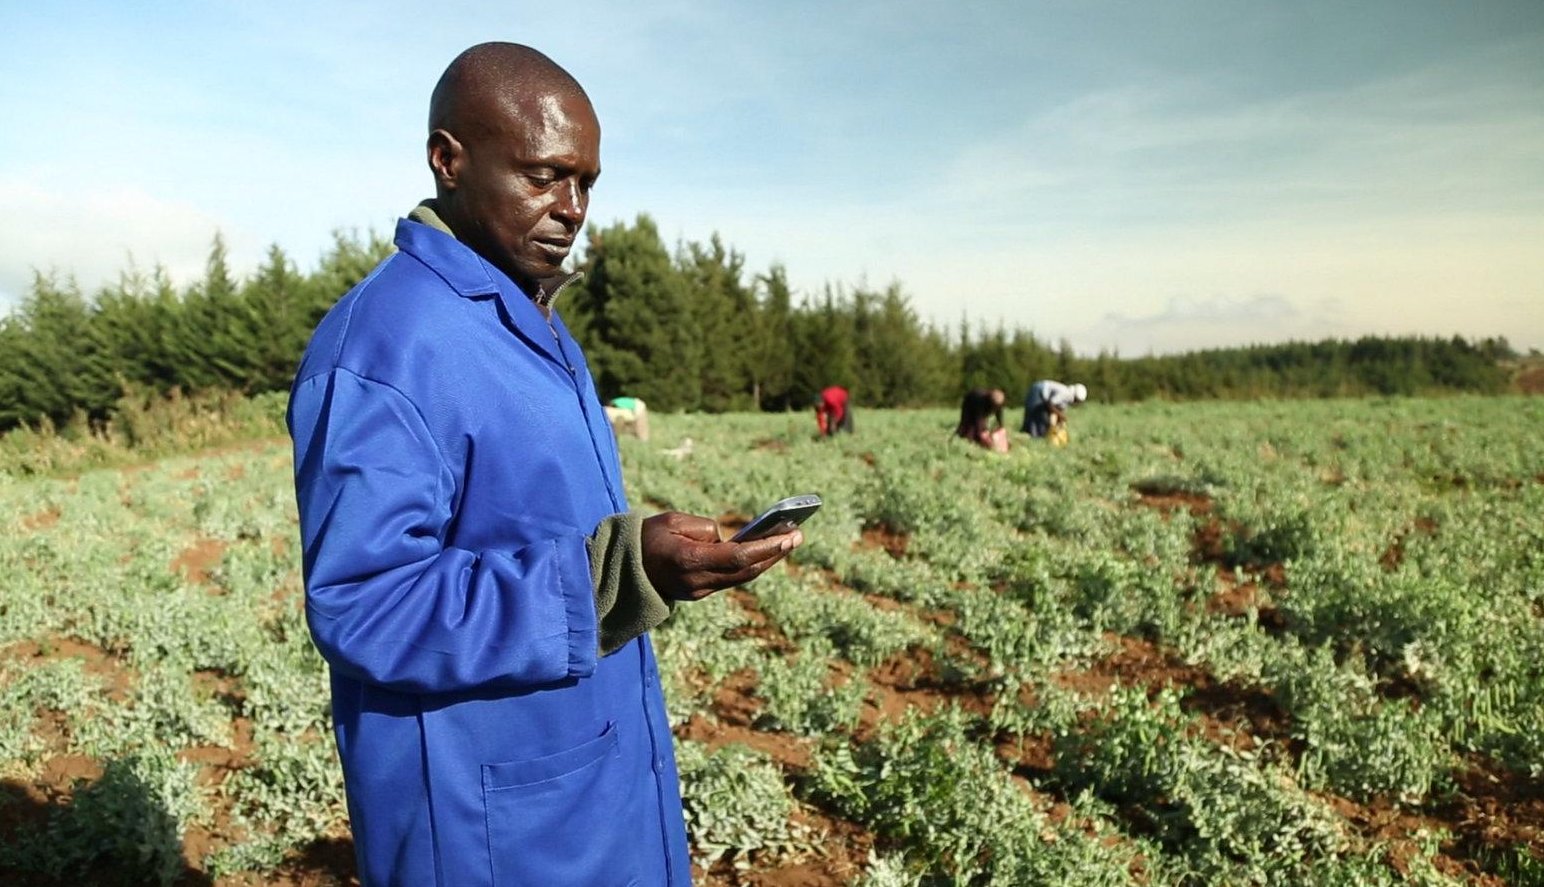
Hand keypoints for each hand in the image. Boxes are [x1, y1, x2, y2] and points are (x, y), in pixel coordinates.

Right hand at [641, 512, 802, 601]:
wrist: (622, 570)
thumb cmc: (647, 537)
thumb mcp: (674, 521)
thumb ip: (705, 529)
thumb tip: (728, 540)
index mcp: (689, 561)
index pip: (737, 557)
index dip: (766, 548)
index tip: (789, 536)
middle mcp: (697, 581)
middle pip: (745, 571)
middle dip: (774, 554)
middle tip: (797, 535)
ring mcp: (699, 591)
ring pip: (741, 578)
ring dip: (765, 560)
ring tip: (786, 541)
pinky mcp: (699, 593)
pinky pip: (731, 579)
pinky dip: (750, 565)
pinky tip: (764, 551)